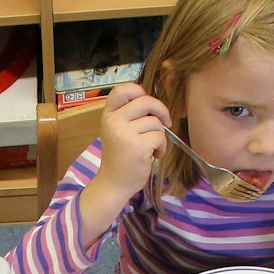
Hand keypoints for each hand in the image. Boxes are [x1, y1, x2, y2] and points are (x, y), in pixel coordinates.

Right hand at [89, 83, 170, 198]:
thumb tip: (155, 105)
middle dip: (161, 111)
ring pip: (155, 122)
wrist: (114, 184)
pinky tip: (154, 156)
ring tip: (152, 148)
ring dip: (160, 135)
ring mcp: (124, 133)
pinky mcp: (137, 146)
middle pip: (146, 101)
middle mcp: (114, 121)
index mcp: (108, 115)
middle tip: (165, 123)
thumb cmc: (120, 157)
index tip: (148, 105)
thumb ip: (130, 115)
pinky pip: (160, 137)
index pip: (122, 89)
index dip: (139, 91)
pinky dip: (162, 147)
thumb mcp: (117, 131)